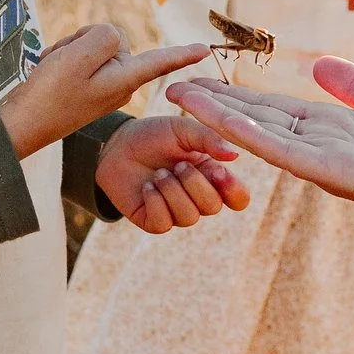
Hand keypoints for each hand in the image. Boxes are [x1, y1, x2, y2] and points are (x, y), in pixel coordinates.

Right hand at [0, 25, 211, 159]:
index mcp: (124, 80)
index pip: (158, 62)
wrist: (21, 125)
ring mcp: (102, 87)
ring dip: (69, 50)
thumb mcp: (79, 56)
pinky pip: (78, 59)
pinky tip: (48, 72)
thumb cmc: (50, 93)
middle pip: (110, 40)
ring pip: (91, 47)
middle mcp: (119, 84)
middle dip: (83, 41)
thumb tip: (110, 39)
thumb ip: (104, 37)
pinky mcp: (86, 88)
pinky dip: (61, 60)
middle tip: (63, 62)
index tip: (205, 49)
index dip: (181, 53)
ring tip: (54, 69)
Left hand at [96, 115, 249, 233]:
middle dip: (194, 184)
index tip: (218, 171)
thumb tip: (234, 155)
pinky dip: (155, 201)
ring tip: (158, 173)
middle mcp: (197, 198)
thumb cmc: (154, 135)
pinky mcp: (153, 221)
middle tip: (178, 164)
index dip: (233, 190)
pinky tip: (147, 186)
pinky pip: (164, 223)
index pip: (237, 198)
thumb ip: (209, 139)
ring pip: (189, 217)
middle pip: (213, 207)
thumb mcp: (182, 130)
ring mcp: (175, 212)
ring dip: (172, 191)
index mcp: (211, 176)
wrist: (116, 145)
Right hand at [165, 56, 353, 244]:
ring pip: (258, 134)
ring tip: (180, 95)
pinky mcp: (332, 173)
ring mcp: (321, 162)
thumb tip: (321, 64)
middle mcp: (317, 147)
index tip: (200, 78)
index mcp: (330, 130)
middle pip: (254, 120)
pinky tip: (221, 117)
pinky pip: (283, 150)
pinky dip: (250, 133)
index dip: (235, 94)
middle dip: (213, 104)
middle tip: (170, 86)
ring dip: (217, 116)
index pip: (271, 109)